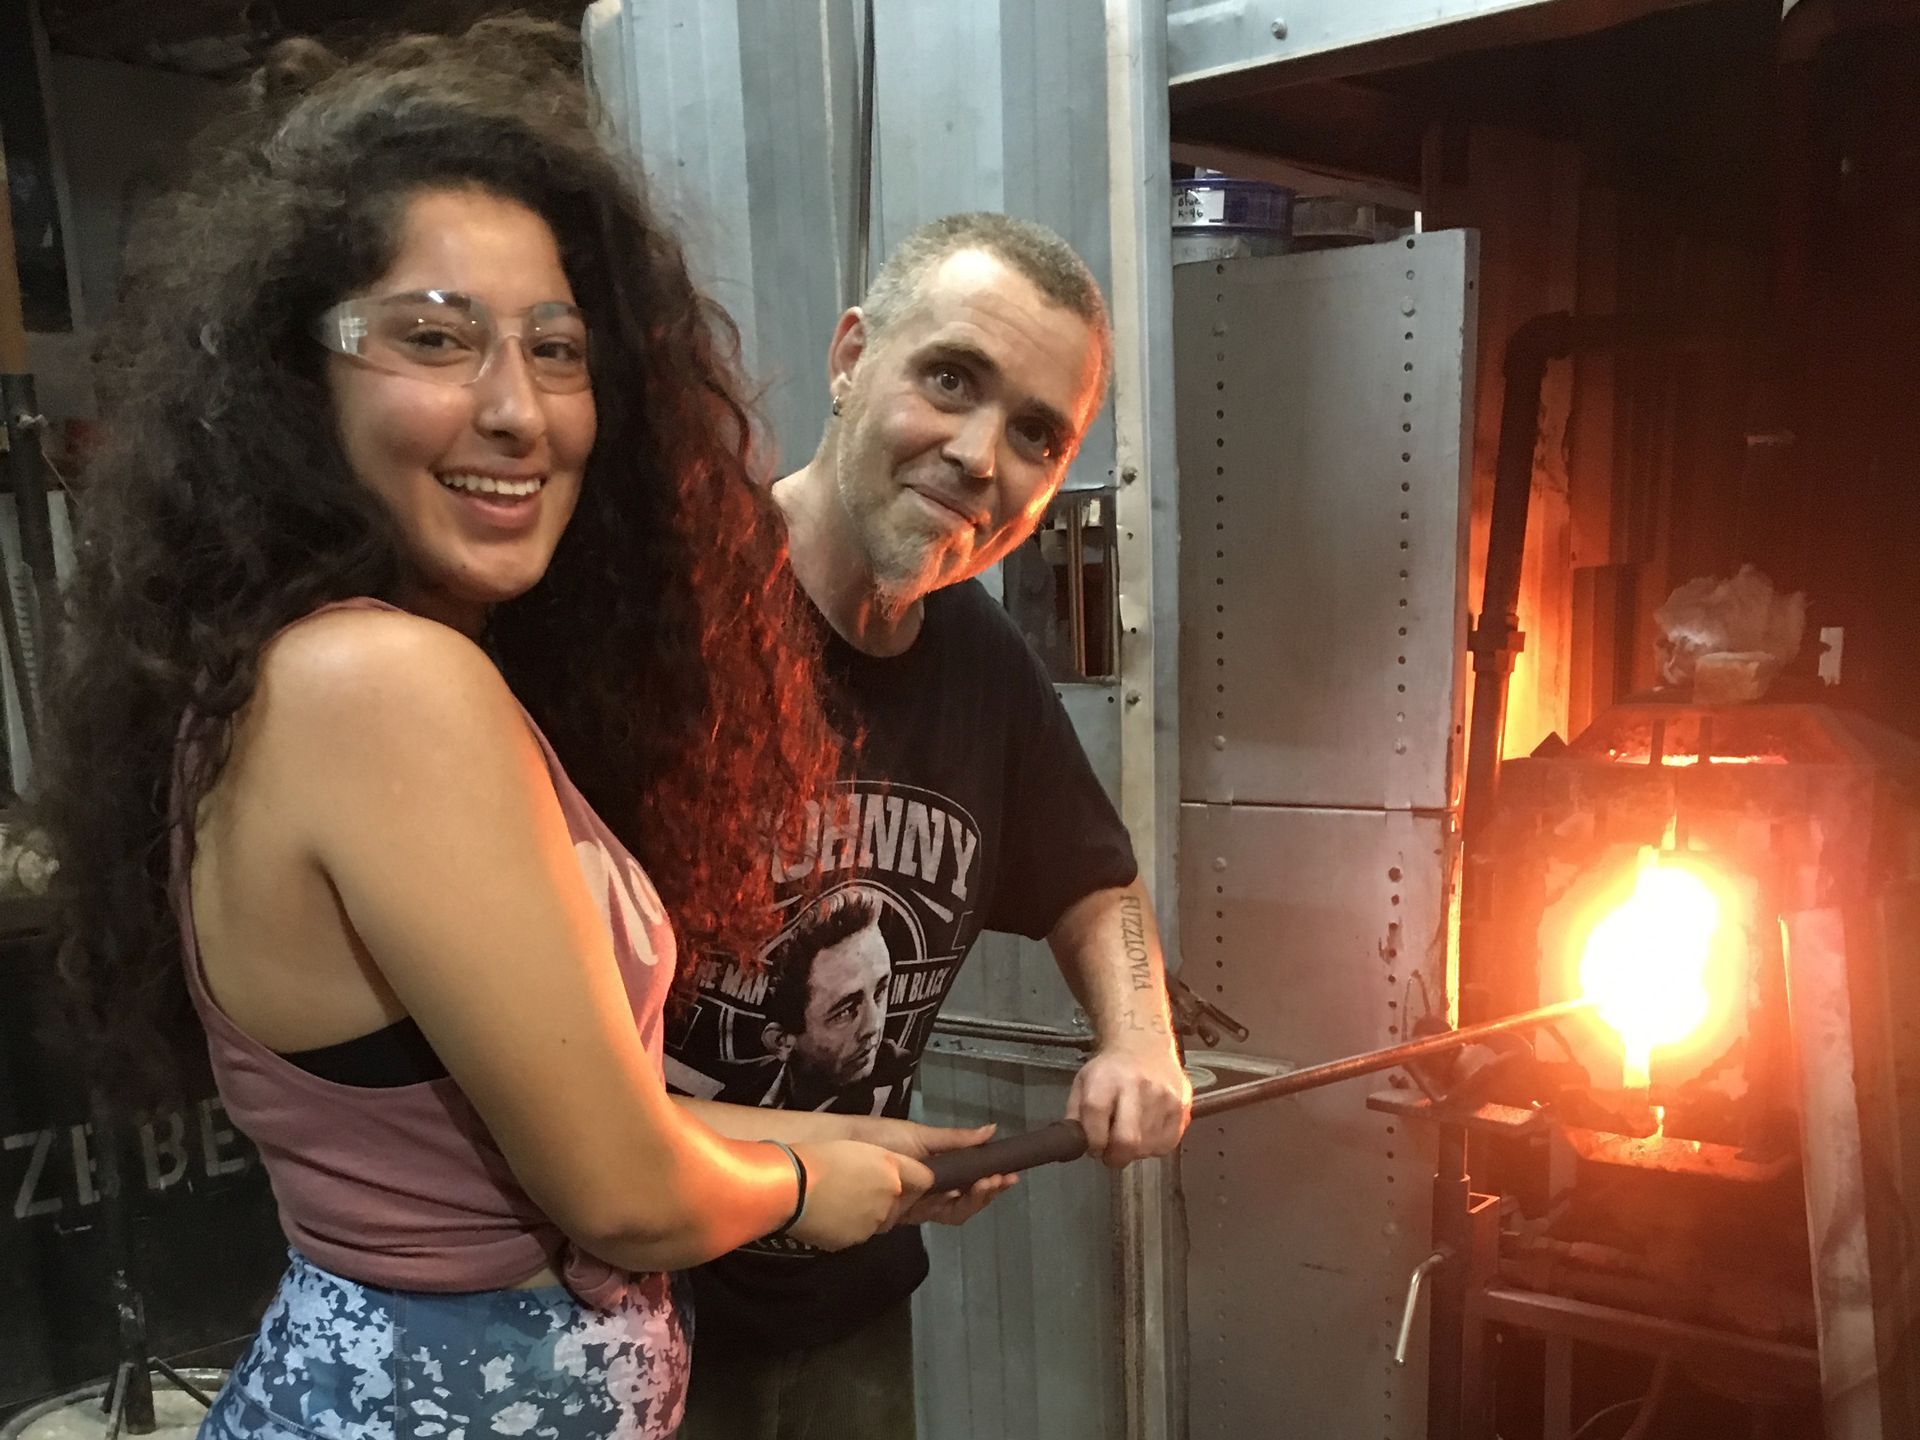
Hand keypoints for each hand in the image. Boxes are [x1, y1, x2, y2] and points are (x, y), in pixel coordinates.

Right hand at [784, 1140, 931, 1250]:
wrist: (790, 1186)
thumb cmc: (822, 1157)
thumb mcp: (860, 1150)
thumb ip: (888, 1165)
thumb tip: (899, 1180)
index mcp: (894, 1175)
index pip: (925, 1179)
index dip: (915, 1176)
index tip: (904, 1174)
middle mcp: (890, 1204)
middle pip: (903, 1202)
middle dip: (891, 1195)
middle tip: (863, 1183)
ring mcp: (871, 1226)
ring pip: (880, 1218)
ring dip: (870, 1210)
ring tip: (842, 1197)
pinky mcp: (851, 1243)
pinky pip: (858, 1231)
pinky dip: (850, 1224)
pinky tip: (830, 1212)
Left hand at [856, 1118, 1017, 1226]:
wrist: (839, 1148)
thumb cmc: (878, 1137)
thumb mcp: (919, 1135)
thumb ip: (955, 1140)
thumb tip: (992, 1131)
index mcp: (933, 1171)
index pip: (967, 1182)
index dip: (989, 1182)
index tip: (1008, 1174)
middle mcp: (927, 1190)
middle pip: (964, 1201)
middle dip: (986, 1193)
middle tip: (1001, 1180)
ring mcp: (914, 1204)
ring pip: (952, 1212)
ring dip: (974, 1201)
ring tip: (987, 1184)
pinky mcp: (899, 1217)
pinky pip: (931, 1217)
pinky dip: (951, 1208)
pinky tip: (962, 1195)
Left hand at [1067, 1039, 1191, 1166]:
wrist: (1144, 1044)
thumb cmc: (1111, 1069)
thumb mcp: (1083, 1083)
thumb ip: (1075, 1115)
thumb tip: (1076, 1145)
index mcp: (1106, 1078)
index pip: (1096, 1115)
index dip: (1093, 1142)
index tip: (1094, 1148)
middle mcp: (1137, 1085)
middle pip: (1127, 1139)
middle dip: (1116, 1157)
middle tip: (1112, 1155)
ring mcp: (1163, 1095)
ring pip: (1148, 1146)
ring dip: (1135, 1151)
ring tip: (1130, 1136)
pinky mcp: (1182, 1104)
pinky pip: (1168, 1144)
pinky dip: (1154, 1147)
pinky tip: (1147, 1133)